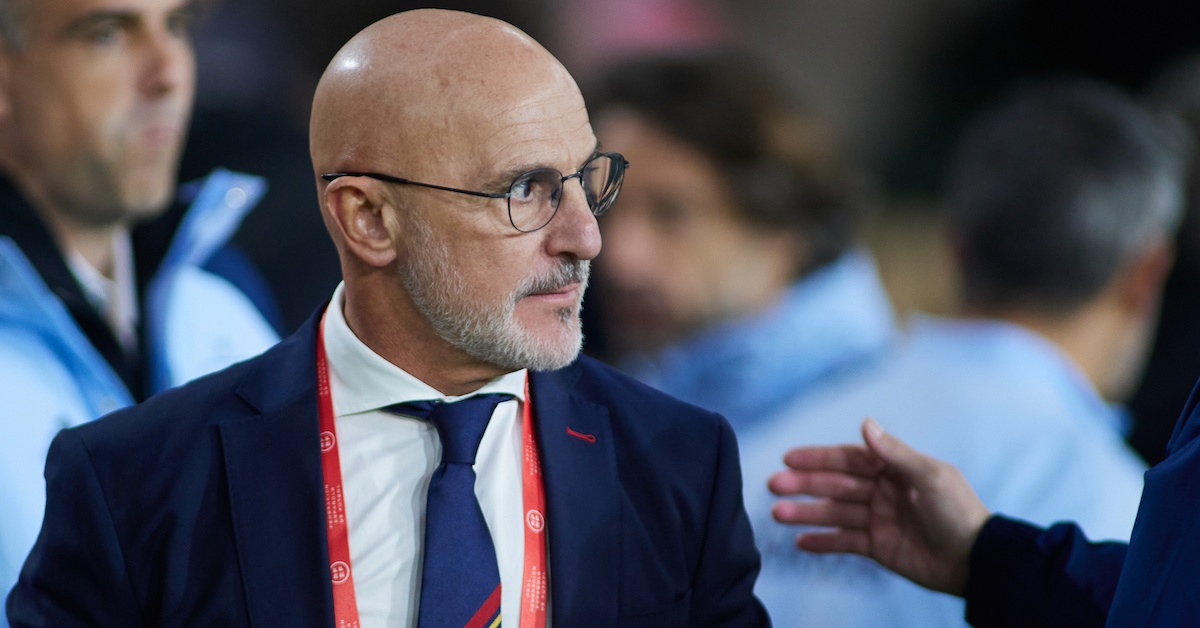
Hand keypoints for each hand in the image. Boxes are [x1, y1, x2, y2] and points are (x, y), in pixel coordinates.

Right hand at [767, 418, 990, 595]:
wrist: (977, 560)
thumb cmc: (958, 512)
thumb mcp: (929, 476)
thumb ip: (894, 453)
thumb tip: (865, 423)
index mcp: (894, 469)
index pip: (848, 459)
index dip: (818, 458)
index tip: (788, 458)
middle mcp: (882, 491)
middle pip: (835, 485)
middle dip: (804, 485)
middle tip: (773, 486)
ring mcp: (878, 519)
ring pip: (834, 513)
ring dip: (806, 513)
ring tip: (778, 514)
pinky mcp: (878, 547)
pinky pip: (844, 542)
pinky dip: (822, 542)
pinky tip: (799, 541)